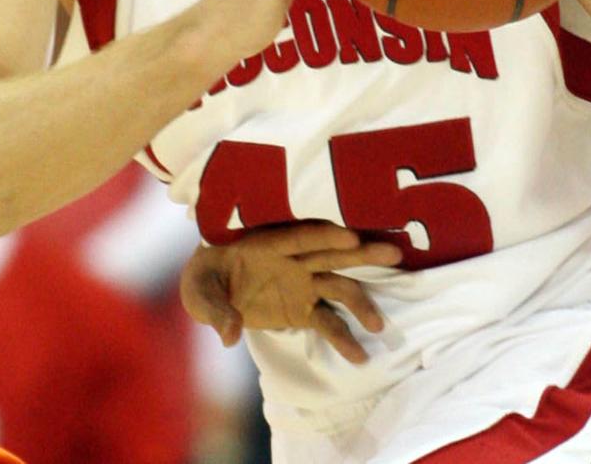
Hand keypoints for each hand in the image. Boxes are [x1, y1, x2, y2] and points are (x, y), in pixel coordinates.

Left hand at [180, 222, 402, 363]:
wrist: (211, 288)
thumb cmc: (204, 278)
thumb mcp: (197, 289)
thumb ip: (214, 310)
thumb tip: (229, 335)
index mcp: (266, 245)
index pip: (299, 237)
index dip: (324, 235)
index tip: (350, 236)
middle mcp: (292, 260)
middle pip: (331, 253)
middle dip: (361, 252)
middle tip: (393, 252)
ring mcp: (302, 283)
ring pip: (339, 286)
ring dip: (360, 301)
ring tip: (378, 325)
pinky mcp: (304, 308)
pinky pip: (329, 321)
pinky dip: (344, 337)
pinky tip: (359, 356)